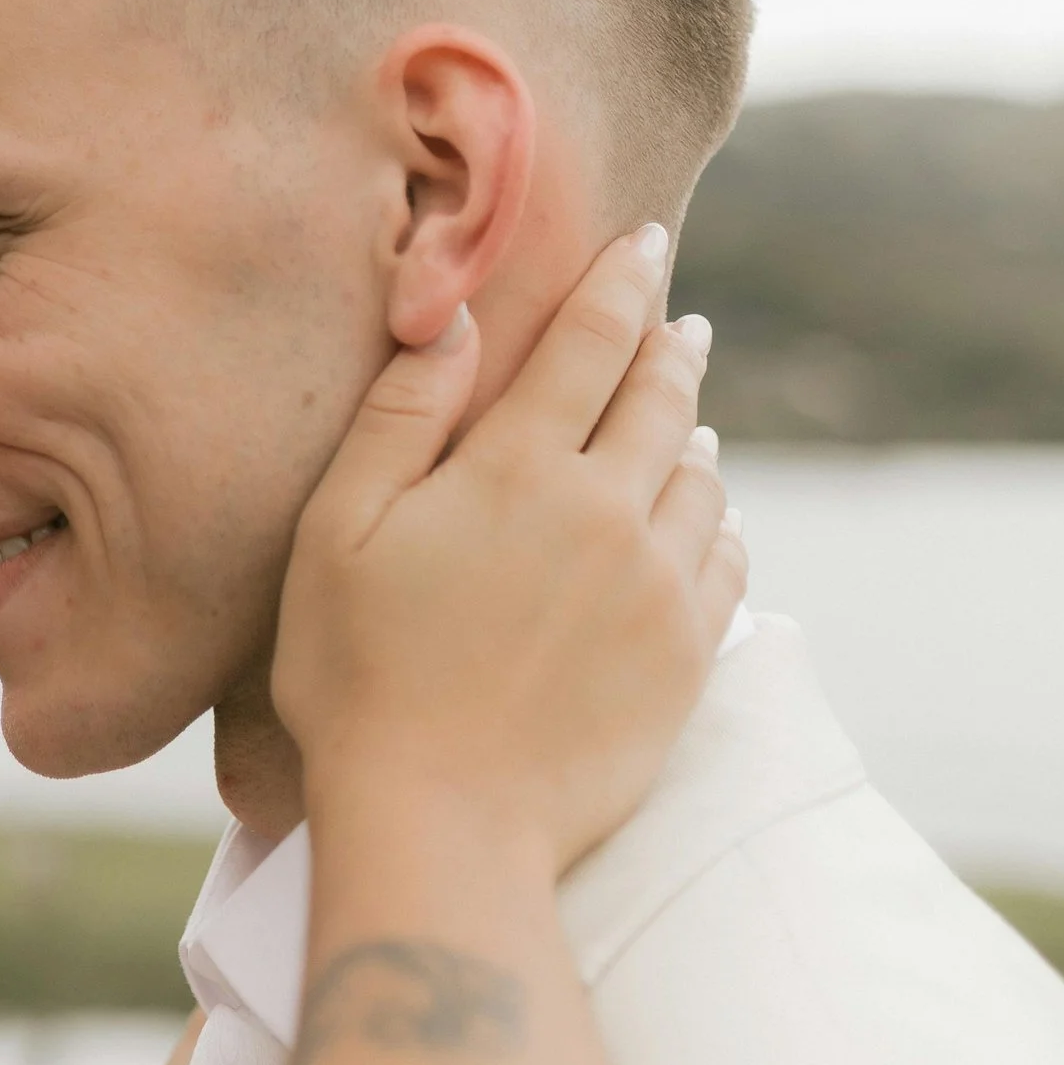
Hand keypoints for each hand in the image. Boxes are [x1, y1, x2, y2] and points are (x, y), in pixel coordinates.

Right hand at [273, 228, 741, 880]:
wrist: (443, 821)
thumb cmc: (359, 676)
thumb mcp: (338, 532)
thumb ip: (401, 417)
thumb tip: (454, 318)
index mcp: (517, 469)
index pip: (589, 343)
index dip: (621, 282)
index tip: (646, 242)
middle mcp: (607, 513)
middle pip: (661, 400)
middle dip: (670, 349)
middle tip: (681, 323)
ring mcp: (657, 587)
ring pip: (701, 481)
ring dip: (693, 436)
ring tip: (687, 425)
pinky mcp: (684, 657)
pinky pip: (725, 563)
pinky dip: (719, 524)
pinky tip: (706, 522)